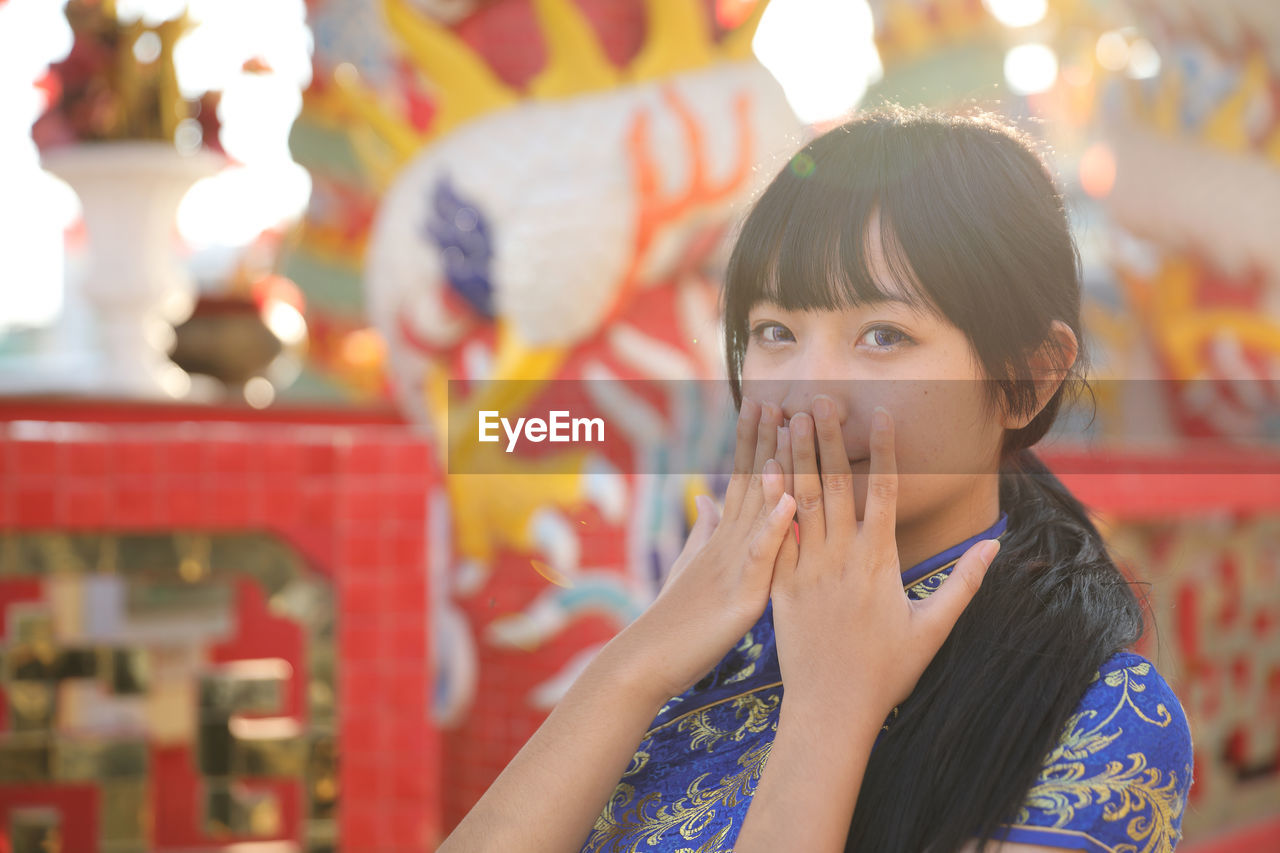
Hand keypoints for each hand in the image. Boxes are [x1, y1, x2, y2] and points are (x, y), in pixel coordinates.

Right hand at [613, 398, 796, 702]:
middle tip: (781, 396)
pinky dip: (774, 529)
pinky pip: (760, 558)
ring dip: (775, 466)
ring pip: (757, 508)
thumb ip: (704, 531)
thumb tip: (708, 498)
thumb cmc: (674, 619)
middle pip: (751, 482)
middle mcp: (727, 543)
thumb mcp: (691, 567)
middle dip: (766, 439)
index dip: (753, 441)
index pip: (740, 479)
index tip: (765, 402)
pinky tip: (789, 501)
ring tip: (790, 428)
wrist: (647, 661)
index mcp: (721, 538)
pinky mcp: (741, 597)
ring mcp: (733, 566)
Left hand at [769, 397, 1000, 727]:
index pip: (885, 492)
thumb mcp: (933, 628)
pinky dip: (770, 500)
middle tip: (820, 397)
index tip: (881, 413)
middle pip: (836, 485)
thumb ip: (964, 583)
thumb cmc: (887, 671)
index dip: (885, 450)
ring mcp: (807, 569)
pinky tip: (763, 470)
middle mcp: (842, 558)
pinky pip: (774, 533)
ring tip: (789, 417)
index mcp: (880, 563)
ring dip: (796, 456)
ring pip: (801, 501)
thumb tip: (995, 544)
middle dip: (828, 438)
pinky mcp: (780, 584)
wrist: (832, 709)